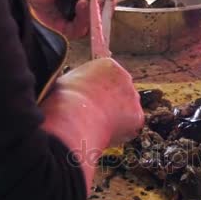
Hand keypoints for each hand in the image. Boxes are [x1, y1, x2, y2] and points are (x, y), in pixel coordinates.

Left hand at [20, 0, 118, 37]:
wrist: (12, 0)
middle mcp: (67, 10)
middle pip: (93, 11)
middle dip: (104, 4)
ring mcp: (65, 23)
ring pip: (90, 22)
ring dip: (94, 10)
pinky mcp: (62, 34)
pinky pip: (80, 30)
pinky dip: (85, 18)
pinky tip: (82, 5)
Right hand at [39, 58, 143, 191]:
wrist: (73, 117)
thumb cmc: (62, 100)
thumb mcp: (67, 81)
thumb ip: (79, 83)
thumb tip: (74, 91)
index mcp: (108, 65)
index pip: (109, 78)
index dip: (98, 92)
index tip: (89, 102)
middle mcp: (125, 77)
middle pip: (120, 93)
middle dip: (111, 104)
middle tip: (95, 117)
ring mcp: (133, 97)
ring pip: (127, 111)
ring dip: (116, 118)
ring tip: (97, 126)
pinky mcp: (137, 117)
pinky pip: (130, 128)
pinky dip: (120, 133)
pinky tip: (105, 134)